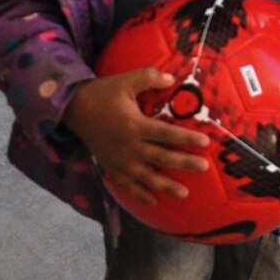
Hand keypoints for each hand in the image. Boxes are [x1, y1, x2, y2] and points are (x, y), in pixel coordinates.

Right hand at [63, 69, 212, 206]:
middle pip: (162, 158)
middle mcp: (130, 146)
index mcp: (135, 125)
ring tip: (185, 193)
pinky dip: (140, 194)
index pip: (167, 134)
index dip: (187, 138)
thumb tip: (173, 78)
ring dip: (166, 186)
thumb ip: (149, 77)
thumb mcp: (126, 81)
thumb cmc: (104, 93)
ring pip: (147, 177)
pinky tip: (154, 201)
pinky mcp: (111, 167)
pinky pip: (127, 185)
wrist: (74, 109)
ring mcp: (120, 160)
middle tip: (204, 167)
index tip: (205, 142)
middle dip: (185, 163)